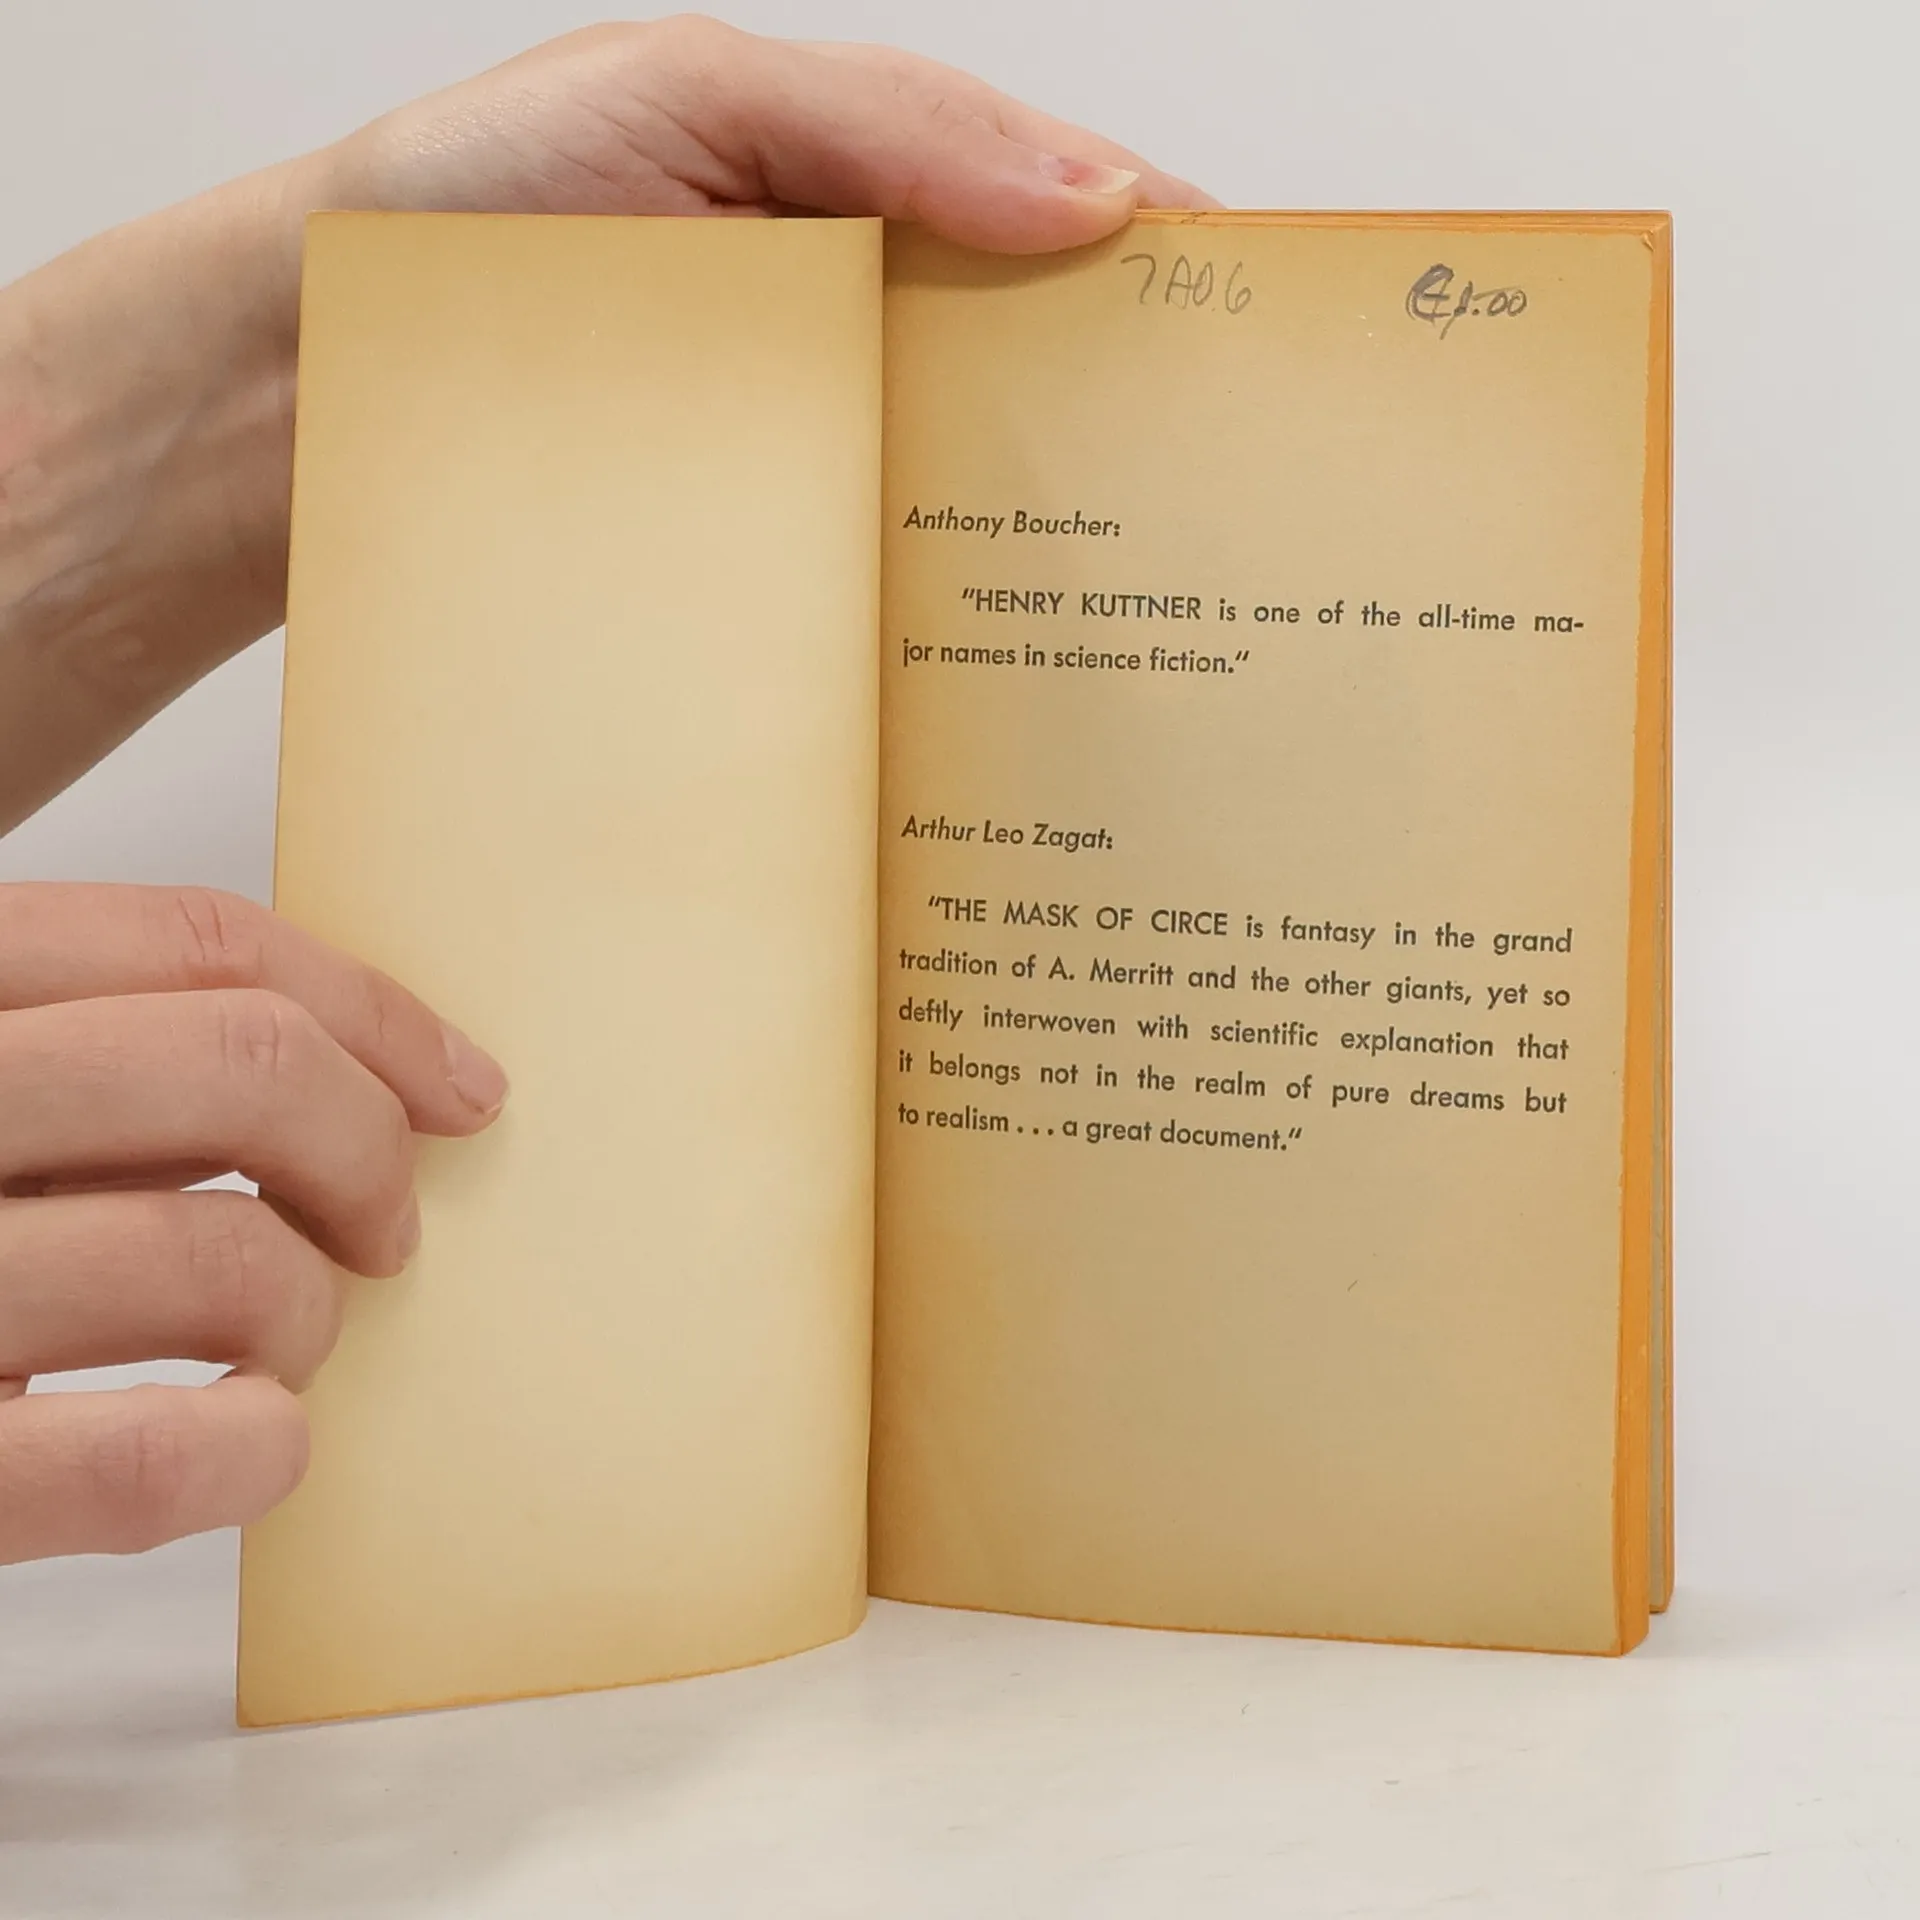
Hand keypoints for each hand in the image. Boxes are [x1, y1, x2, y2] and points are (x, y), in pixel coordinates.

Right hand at [0, 884, 506, 1563]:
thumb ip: (84, 1063)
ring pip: (216, 1254)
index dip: (369, 1010)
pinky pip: (132, 1457)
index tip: (461, 1087)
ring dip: (306, 1312)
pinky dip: (248, 1452)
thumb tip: (344, 1079)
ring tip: (284, 1348)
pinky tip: (258, 1446)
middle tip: (384, 1230)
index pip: (196, 944)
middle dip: (366, 1150)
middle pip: (241, 1066)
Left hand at [1, 19, 1216, 829]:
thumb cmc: (466, 219)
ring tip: (1144, 628)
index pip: (1055, 241)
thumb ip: (891, 130)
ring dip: (1044, 568)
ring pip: (960, 522)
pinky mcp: (747, 575)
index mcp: (855, 217)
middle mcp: (843, 352)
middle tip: (1233, 513)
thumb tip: (1095, 199)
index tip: (1263, 345)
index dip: (1166, 284)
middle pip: (1028, 394)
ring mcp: (799, 472)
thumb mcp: (680, 100)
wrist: (293, 386)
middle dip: (1133, 445)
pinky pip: (865, 606)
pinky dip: (930, 642)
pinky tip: (985, 683)